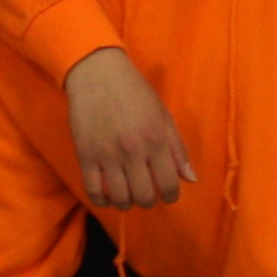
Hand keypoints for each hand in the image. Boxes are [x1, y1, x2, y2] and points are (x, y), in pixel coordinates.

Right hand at [63, 47, 194, 208]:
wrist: (97, 73)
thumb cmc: (135, 92)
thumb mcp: (163, 116)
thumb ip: (178, 149)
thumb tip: (191, 179)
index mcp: (156, 140)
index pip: (169, 185)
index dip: (171, 196)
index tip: (167, 194)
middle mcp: (133, 151)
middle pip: (144, 197)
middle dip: (148, 201)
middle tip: (146, 193)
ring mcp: (107, 155)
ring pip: (120, 198)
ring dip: (127, 203)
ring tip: (128, 195)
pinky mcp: (85, 156)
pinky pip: (94, 191)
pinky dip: (102, 201)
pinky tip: (108, 196)